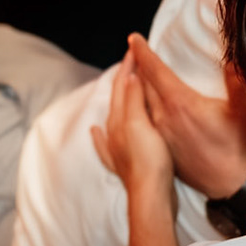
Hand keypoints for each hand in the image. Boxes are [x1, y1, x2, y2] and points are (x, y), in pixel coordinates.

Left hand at [92, 58, 174, 201]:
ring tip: (121, 88)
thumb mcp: (142, 123)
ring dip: (119, 100)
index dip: (128, 66)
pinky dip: (100, 134)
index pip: (122, 85)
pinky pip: (107, 143)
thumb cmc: (149, 160)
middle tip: (131, 61)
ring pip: (114, 116)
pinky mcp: (124, 162)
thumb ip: (134, 99)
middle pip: (116, 98)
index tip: (134, 48)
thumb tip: (128, 75)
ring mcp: (117, 148)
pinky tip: (95, 132)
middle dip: (123, 78)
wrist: (150, 196)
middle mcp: (113, 132)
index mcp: (119, 119)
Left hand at [128, 34, 245, 198]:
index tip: (133, 38)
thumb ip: (236, 82)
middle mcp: (163, 118)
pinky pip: (135, 129)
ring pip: (137, 107)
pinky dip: (126, 117)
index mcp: (180, 103)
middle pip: (140, 86)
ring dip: (131, 89)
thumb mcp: (244, 111)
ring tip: (128, 76)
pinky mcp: (160, 150)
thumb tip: (231, 58)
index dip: (143, 52)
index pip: (154, 71)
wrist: (232, 187)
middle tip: (131, 52)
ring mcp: (158, 136)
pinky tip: (110, 121)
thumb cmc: (239, 148)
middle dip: (134, 67)